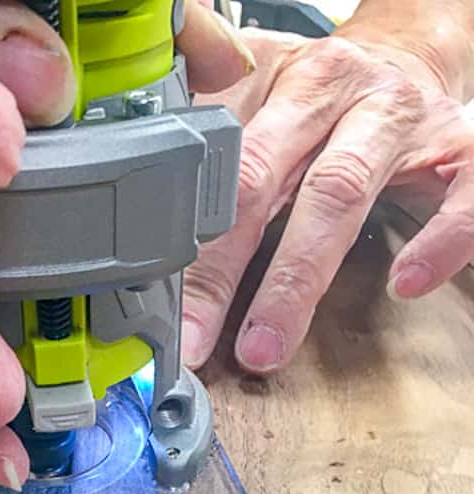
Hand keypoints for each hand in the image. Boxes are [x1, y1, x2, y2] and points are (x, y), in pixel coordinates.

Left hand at [180, 29, 473, 376]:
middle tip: (195, 338)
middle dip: (220, 270)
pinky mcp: (462, 149)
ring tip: (264, 347)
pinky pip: (459, 198)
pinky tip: (406, 283)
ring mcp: (399, 120)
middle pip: (262, 180)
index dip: (179, 233)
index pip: (213, 159)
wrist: (411, 60)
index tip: (152, 297)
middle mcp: (335, 91)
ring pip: (339, 196)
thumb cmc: (323, 103)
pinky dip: (437, 241)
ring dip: (295, 281)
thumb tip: (138, 218)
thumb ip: (206, 148)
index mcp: (276, 82)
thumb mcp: (260, 103)